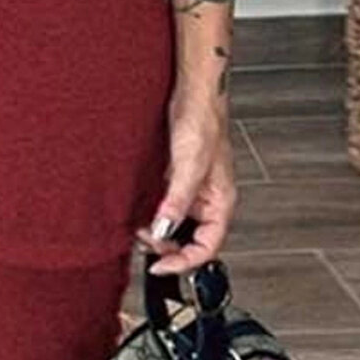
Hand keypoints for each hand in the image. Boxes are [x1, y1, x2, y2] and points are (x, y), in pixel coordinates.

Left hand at [135, 95, 238, 276]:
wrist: (192, 93)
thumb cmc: (203, 121)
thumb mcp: (189, 165)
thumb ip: (177, 200)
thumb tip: (164, 229)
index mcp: (220, 202)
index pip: (207, 247)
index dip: (184, 262)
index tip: (160, 266)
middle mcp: (207, 200)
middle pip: (190, 240)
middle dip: (167, 246)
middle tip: (144, 241)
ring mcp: (191, 190)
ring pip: (175, 224)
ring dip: (156, 230)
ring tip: (139, 226)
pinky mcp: (176, 179)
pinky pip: (164, 205)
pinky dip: (151, 212)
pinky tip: (138, 208)